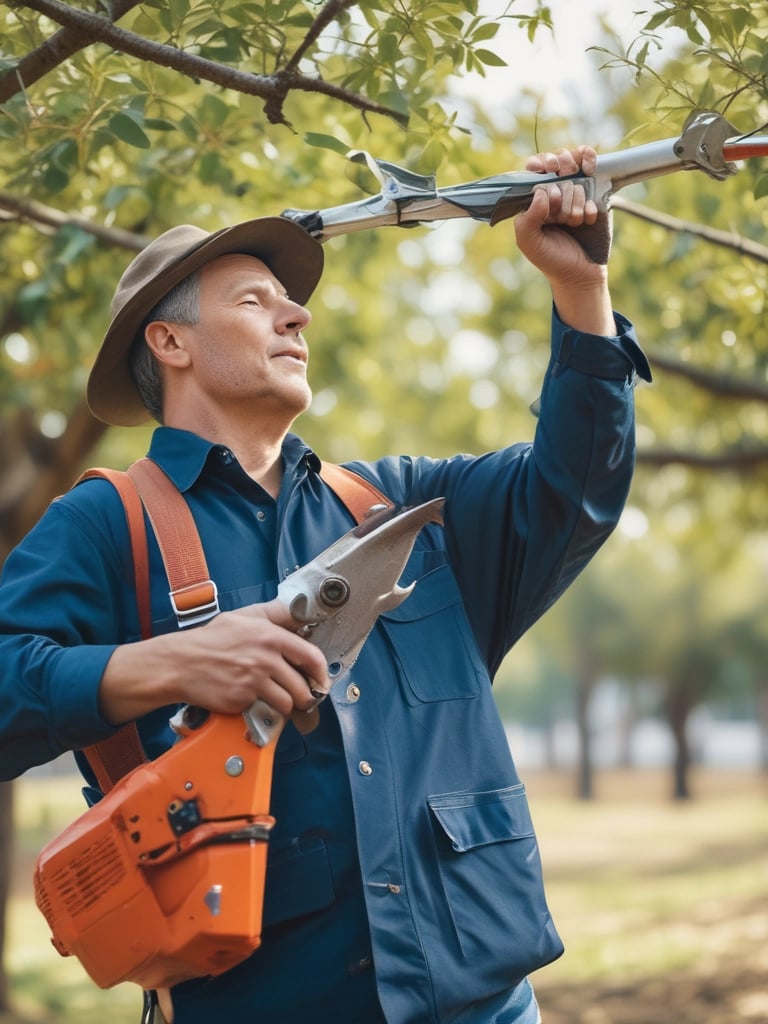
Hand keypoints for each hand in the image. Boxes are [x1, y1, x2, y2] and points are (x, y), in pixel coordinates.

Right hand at [99, 598, 330, 732]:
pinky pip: (266, 711)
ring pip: (288, 703)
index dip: (321, 672)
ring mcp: (254, 681)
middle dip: (305, 695)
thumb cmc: (213, 639)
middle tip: (300, 696)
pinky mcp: (243, 700)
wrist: (182, 663)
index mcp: (271, 636)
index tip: (321, 680)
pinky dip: (265, 711)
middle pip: (303, 686)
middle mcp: (266, 659)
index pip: (311, 657)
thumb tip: (301, 610)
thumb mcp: (245, 616)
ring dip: (286, 706)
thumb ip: (275, 614)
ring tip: (277, 700)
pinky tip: (255, 702)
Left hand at [514, 145, 614, 334]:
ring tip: (572, 222)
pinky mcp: (596, 197)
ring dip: (575, 202)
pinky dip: (590, 206)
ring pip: (578, 176)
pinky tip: (586, 221)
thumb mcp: (530, 243)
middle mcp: (556, 189)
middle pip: (560, 165)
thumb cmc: (550, 258)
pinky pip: (597, 186)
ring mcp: (577, 191)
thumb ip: (527, 220)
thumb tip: (541, 193)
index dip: (544, 164)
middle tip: (559, 214)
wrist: (579, 274)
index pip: (537, 164)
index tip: (549, 171)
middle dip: (561, 190)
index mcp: (534, 197)